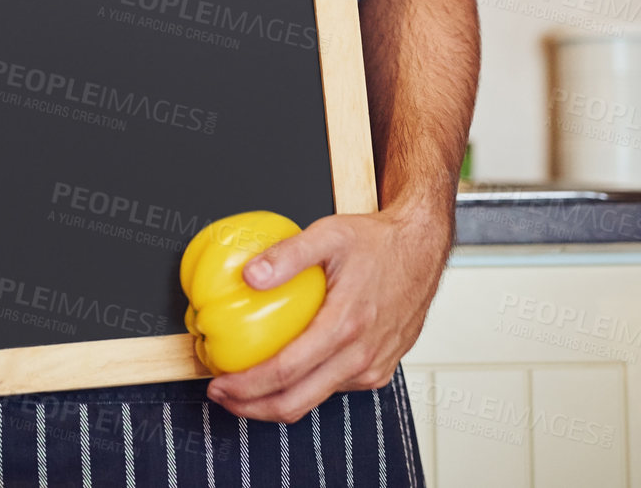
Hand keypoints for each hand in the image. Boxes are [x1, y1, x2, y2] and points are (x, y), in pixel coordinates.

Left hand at [205, 205, 451, 423]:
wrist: (422, 249)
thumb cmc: (378, 242)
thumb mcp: (329, 233)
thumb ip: (287, 254)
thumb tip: (249, 275)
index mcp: (346, 325)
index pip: (286, 372)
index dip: (246, 386)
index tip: (219, 383)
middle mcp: (361, 354)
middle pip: (296, 402)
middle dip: (251, 407)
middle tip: (221, 394)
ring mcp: (373, 368)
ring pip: (315, 400)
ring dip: (275, 400)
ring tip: (245, 384)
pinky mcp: (379, 371)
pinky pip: (334, 388)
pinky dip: (304, 387)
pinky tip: (284, 369)